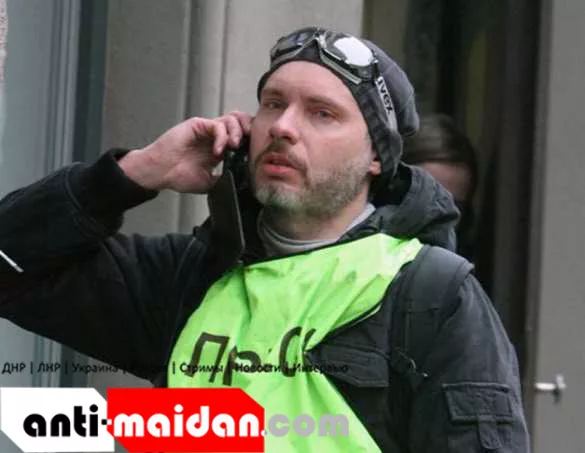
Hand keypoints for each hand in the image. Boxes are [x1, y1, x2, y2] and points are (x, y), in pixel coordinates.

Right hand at [119, 111, 252, 192]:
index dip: (251, 141)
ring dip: (237, 132)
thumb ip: (226, 177)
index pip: (242, 137)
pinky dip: (222, 136)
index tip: (255, 152)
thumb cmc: (178, 176)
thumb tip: (244, 180)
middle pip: (241, 122)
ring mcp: (207, 129)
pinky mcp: (198, 125)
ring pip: (231, 119)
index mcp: (219, 148)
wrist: (160, 172)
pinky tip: (218, 150)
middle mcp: (215, 136)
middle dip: (249, 130)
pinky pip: (217, 125)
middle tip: (249, 144)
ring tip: (234, 147)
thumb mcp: (210, 182)